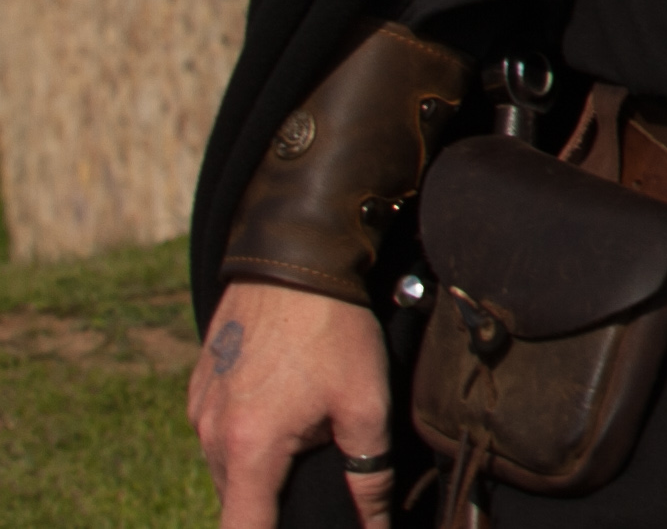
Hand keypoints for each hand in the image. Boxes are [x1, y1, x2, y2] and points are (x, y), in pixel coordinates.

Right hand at [187, 281, 396, 528]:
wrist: (292, 257)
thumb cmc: (334, 330)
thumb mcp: (365, 402)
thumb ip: (368, 473)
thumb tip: (374, 526)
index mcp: (248, 450)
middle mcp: (210, 437)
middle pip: (236, 502)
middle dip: (271, 506)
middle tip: (312, 493)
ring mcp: (199, 411)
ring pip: (226, 467)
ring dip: (259, 470)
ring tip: (302, 447)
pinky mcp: (199, 387)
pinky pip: (218, 432)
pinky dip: (245, 437)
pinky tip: (282, 413)